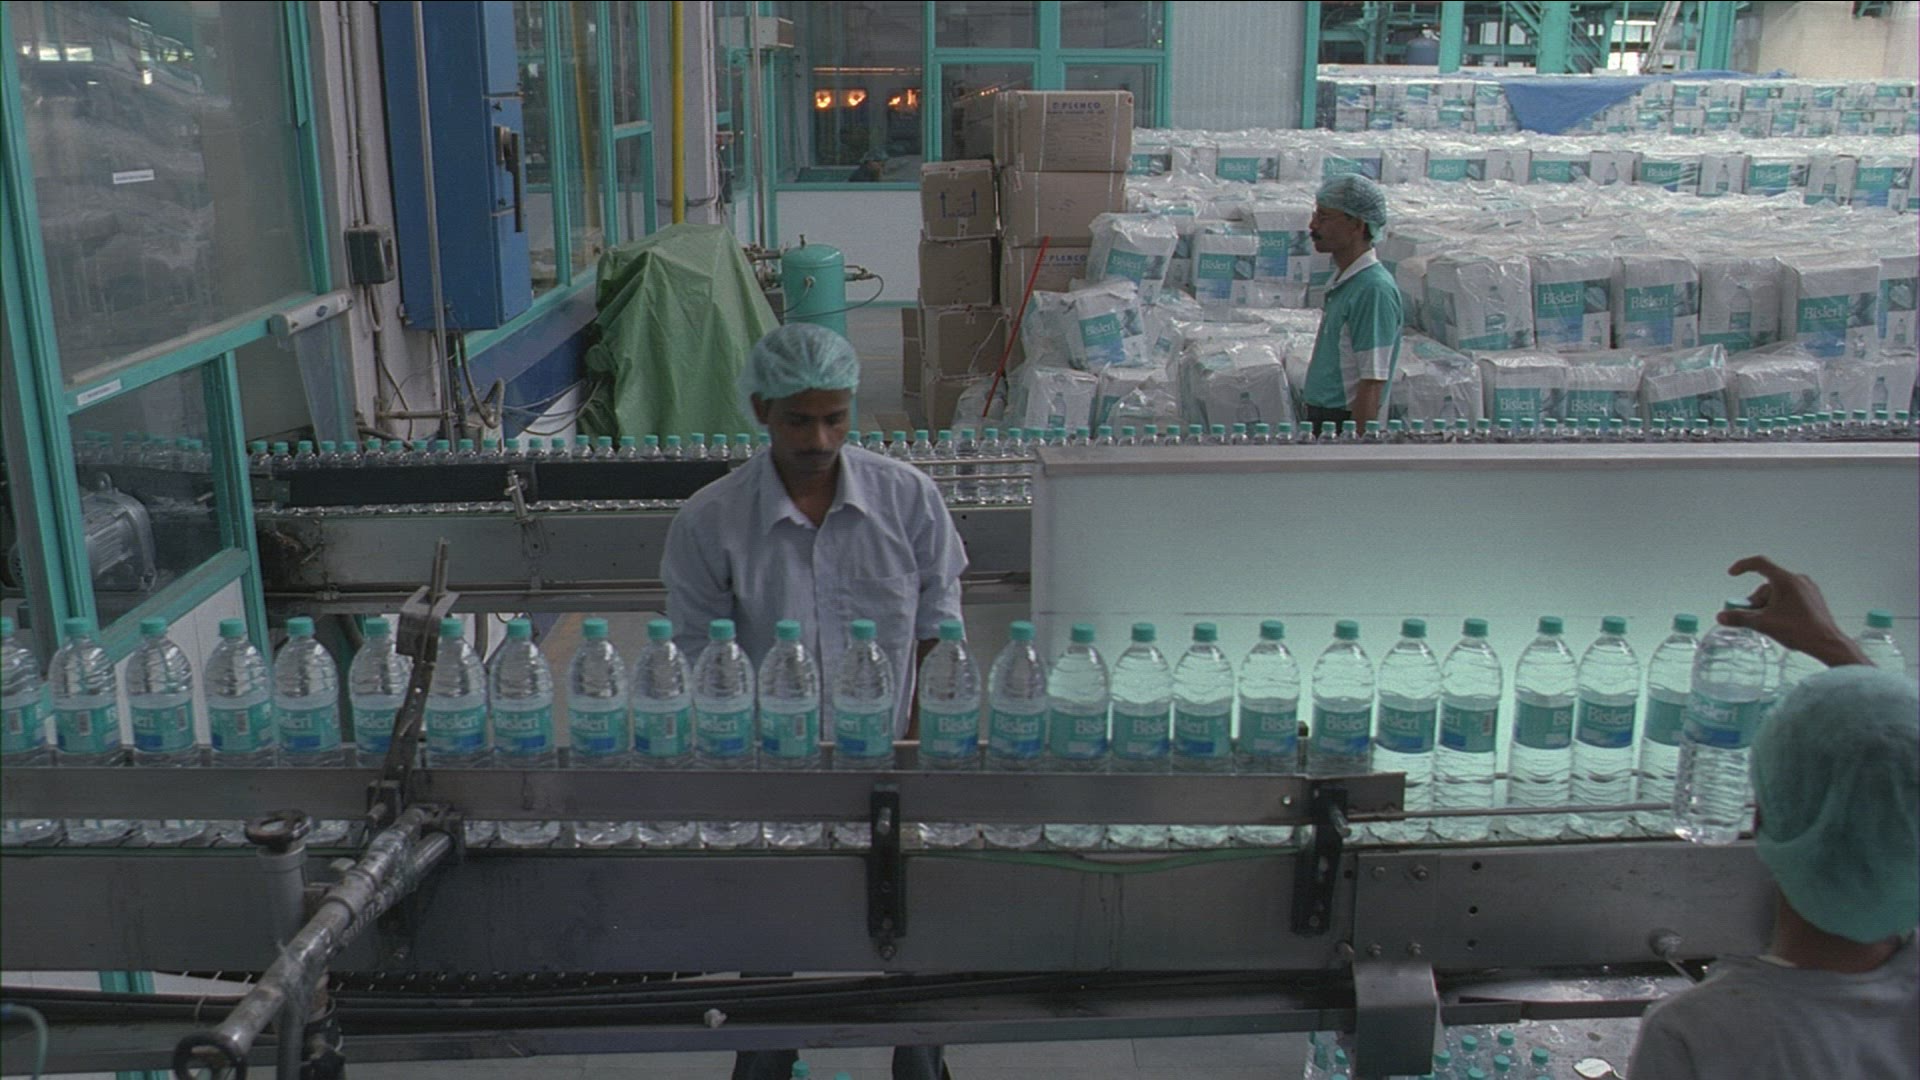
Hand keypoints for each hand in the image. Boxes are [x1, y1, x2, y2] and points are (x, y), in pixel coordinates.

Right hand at [1721, 556, 1869, 667]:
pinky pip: (1790, 596)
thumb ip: (1739, 618)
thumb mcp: (1763, 624)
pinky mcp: (1813, 598)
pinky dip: (1779, 605)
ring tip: (1768, 623)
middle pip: (1767, 585)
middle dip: (1755, 600)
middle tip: (1750, 616)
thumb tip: (1721, 616)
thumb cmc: (1798, 630)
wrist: (1826, 642)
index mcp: (1785, 580)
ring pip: (1778, 592)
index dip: (1743, 566)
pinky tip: (1781, 621)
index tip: (1732, 574)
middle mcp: (1798, 580)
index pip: (1760, 564)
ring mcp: (1808, 588)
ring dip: (1767, 605)